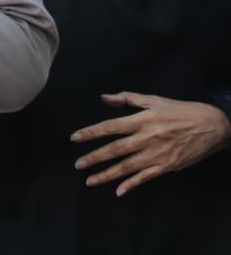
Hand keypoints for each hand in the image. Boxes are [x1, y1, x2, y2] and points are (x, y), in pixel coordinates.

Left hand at [70, 92, 230, 195]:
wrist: (213, 126)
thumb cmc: (181, 111)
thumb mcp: (154, 100)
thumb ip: (127, 98)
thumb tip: (103, 98)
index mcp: (142, 120)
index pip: (110, 127)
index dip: (91, 133)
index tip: (74, 139)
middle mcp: (146, 138)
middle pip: (115, 150)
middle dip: (94, 158)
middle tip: (78, 165)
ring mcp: (157, 154)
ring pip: (127, 167)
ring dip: (107, 174)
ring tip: (90, 180)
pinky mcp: (168, 166)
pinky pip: (146, 177)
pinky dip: (132, 184)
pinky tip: (119, 191)